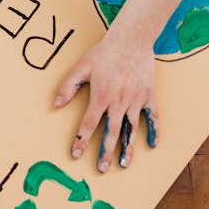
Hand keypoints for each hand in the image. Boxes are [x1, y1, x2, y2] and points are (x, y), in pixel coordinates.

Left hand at [55, 31, 158, 171]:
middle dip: (105, 152)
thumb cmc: (104, 53)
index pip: (88, 124)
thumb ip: (67, 87)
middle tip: (101, 169)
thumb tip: (55, 105)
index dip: (81, 141)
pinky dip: (153, 132)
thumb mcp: (80, 67)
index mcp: (101, 97)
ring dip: (128, 148)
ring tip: (124, 164)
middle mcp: (119, 102)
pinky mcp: (149, 96)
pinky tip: (151, 145)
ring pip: (131, 129)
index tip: (76, 154)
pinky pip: (152, 118)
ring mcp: (136, 100)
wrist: (132, 39)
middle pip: (110, 132)